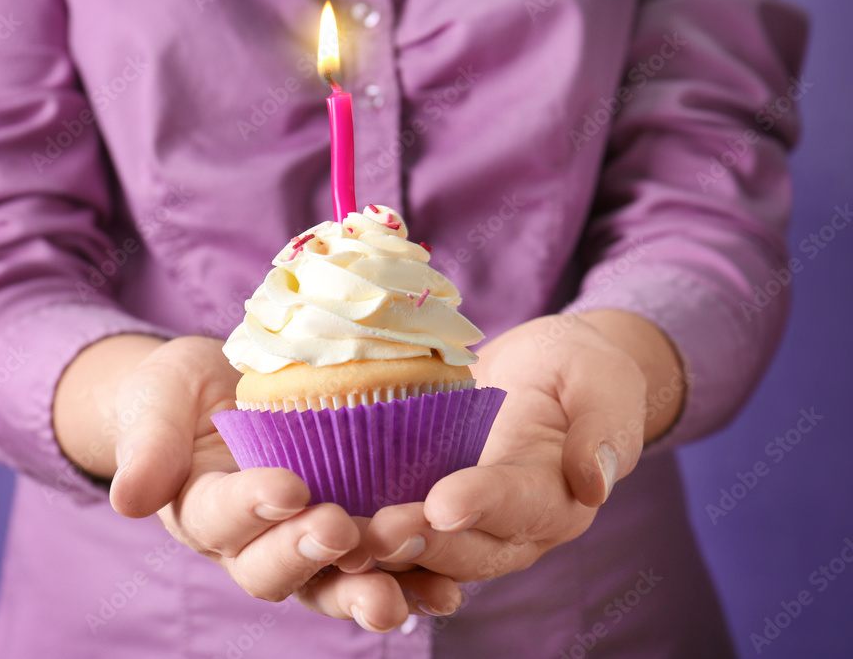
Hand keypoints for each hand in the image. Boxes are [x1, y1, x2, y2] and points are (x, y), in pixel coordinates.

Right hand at [54, 335, 460, 629]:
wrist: (225, 390)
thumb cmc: (182, 392)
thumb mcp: (159, 398)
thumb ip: (149, 444)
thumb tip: (129, 499)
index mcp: (199, 510)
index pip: (220, 519)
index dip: (252, 508)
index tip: (288, 486)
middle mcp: (250, 542)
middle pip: (275, 570)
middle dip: (310, 554)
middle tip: (344, 530)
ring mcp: (301, 543)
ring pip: (329, 583)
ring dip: (365, 587)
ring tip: (399, 591)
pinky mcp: (349, 534)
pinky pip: (376, 568)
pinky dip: (410, 582)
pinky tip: (445, 589)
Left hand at [363, 311, 683, 584]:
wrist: (550, 375)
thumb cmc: (579, 370)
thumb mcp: (602, 381)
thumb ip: (604, 427)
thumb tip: (595, 481)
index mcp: (558, 497)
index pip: (520, 506)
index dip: (483, 506)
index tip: (443, 504)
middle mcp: (512, 528)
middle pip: (469, 548)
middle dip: (421, 544)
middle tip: (375, 533)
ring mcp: (469, 526)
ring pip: (429, 554)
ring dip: (386, 554)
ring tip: (342, 542)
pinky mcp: (431, 509)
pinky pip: (402, 534)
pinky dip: (366, 537)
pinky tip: (322, 527)